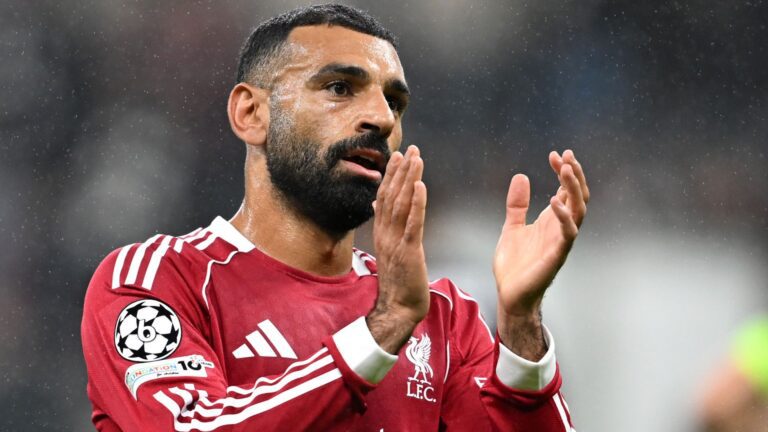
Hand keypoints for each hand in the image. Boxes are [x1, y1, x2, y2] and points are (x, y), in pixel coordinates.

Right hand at [367, 145, 428, 353]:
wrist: (398, 308)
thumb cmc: (398, 281)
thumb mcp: (389, 249)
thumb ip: (384, 226)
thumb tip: (376, 206)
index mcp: (382, 232)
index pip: (385, 198)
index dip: (392, 175)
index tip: (399, 156)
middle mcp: (386, 233)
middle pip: (392, 196)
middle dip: (402, 171)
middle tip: (411, 149)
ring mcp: (395, 241)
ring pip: (401, 204)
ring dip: (409, 180)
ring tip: (417, 160)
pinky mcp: (408, 251)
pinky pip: (413, 223)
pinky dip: (417, 203)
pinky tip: (421, 187)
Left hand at [493, 150, 588, 357]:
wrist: (509, 295)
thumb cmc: (514, 266)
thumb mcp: (512, 227)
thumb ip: (517, 204)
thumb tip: (521, 177)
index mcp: (552, 221)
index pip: (566, 190)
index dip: (564, 171)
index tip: (555, 154)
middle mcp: (560, 229)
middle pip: (579, 196)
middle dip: (574, 175)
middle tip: (565, 156)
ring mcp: (560, 242)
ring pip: (579, 211)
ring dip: (574, 189)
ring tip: (564, 169)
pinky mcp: (556, 256)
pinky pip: (567, 234)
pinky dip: (564, 216)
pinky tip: (555, 200)